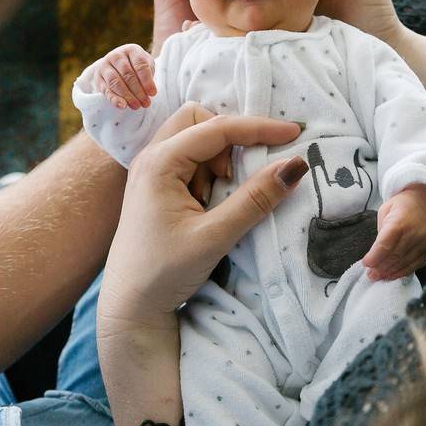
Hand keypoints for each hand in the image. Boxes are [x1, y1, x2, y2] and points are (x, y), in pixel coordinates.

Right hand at [92, 43, 155, 109]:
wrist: (117, 65)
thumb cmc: (137, 66)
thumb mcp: (147, 65)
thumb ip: (149, 75)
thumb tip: (148, 92)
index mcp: (131, 50)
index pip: (140, 65)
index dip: (147, 80)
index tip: (153, 93)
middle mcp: (116, 55)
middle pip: (128, 75)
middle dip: (138, 91)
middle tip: (146, 103)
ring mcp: (105, 66)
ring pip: (115, 82)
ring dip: (127, 96)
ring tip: (137, 106)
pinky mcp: (98, 78)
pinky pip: (106, 90)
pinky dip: (114, 99)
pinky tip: (123, 106)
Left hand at [100, 103, 308, 324]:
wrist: (129, 306)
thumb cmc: (164, 272)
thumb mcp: (215, 236)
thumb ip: (255, 199)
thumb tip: (296, 165)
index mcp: (159, 162)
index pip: (217, 128)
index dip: (259, 128)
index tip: (294, 134)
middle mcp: (151, 157)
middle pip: (199, 120)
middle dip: (228, 139)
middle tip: (235, 178)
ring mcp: (150, 170)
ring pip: (194, 139)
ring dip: (216, 159)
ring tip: (215, 200)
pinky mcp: (155, 186)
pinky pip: (188, 160)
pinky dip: (206, 173)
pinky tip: (206, 205)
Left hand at [361, 183, 425, 280]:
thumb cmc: (403, 204)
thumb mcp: (386, 210)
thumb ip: (381, 231)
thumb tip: (376, 253)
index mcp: (400, 222)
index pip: (385, 245)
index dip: (374, 257)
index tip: (365, 263)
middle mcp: (414, 233)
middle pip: (395, 256)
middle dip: (380, 268)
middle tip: (370, 274)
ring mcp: (425, 242)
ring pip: (405, 263)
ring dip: (390, 273)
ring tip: (379, 277)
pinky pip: (416, 264)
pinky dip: (403, 272)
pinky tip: (393, 275)